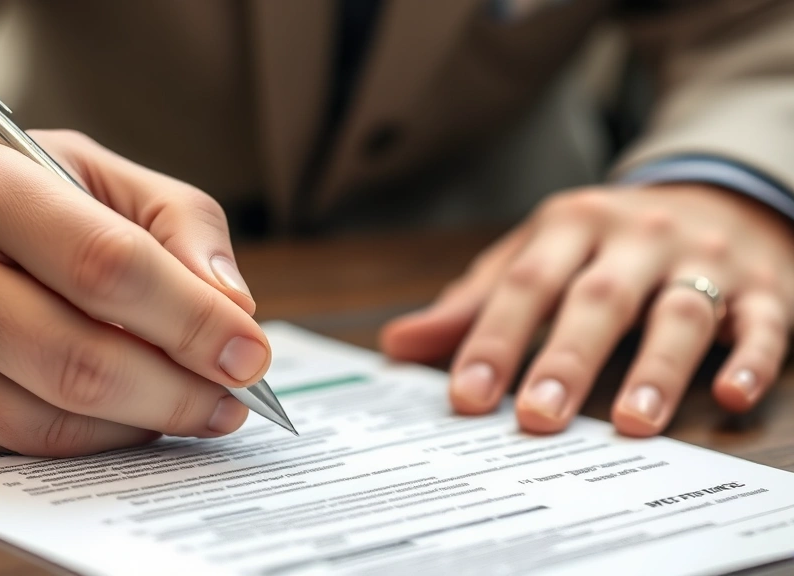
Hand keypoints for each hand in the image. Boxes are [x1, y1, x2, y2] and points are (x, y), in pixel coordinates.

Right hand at [0, 130, 269, 455]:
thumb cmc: (18, 203)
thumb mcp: (98, 174)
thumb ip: (180, 225)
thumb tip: (234, 308)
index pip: (108, 266)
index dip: (192, 318)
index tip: (250, 353)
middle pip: (84, 358)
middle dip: (181, 389)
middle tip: (236, 397)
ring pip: (59, 416)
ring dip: (148, 422)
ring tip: (197, 406)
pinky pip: (27, 445)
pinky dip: (98, 439)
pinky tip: (132, 416)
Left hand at [382, 184, 793, 435]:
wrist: (715, 192)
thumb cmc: (603, 242)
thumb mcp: (535, 254)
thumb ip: (473, 302)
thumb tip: (396, 344)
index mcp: (571, 225)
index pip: (526, 283)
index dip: (494, 338)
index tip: (467, 395)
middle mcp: (637, 237)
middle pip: (599, 298)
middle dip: (566, 359)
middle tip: (537, 417)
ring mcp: (703, 259)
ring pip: (680, 312)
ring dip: (656, 368)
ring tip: (630, 422)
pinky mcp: (762, 288)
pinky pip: (762, 323)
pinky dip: (751, 358)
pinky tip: (729, 394)